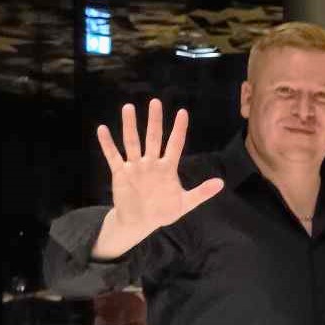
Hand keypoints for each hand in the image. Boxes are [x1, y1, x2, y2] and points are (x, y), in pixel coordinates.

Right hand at [94, 100, 223, 257]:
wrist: (141, 222)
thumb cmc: (163, 211)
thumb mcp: (185, 203)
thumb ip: (202, 192)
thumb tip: (221, 183)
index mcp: (168, 168)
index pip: (175, 144)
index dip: (179, 129)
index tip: (183, 112)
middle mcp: (151, 163)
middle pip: (153, 138)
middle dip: (155, 121)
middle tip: (155, 102)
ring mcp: (135, 167)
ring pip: (132, 142)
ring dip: (130, 126)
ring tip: (128, 108)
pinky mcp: (120, 173)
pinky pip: (113, 156)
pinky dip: (107, 144)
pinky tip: (102, 129)